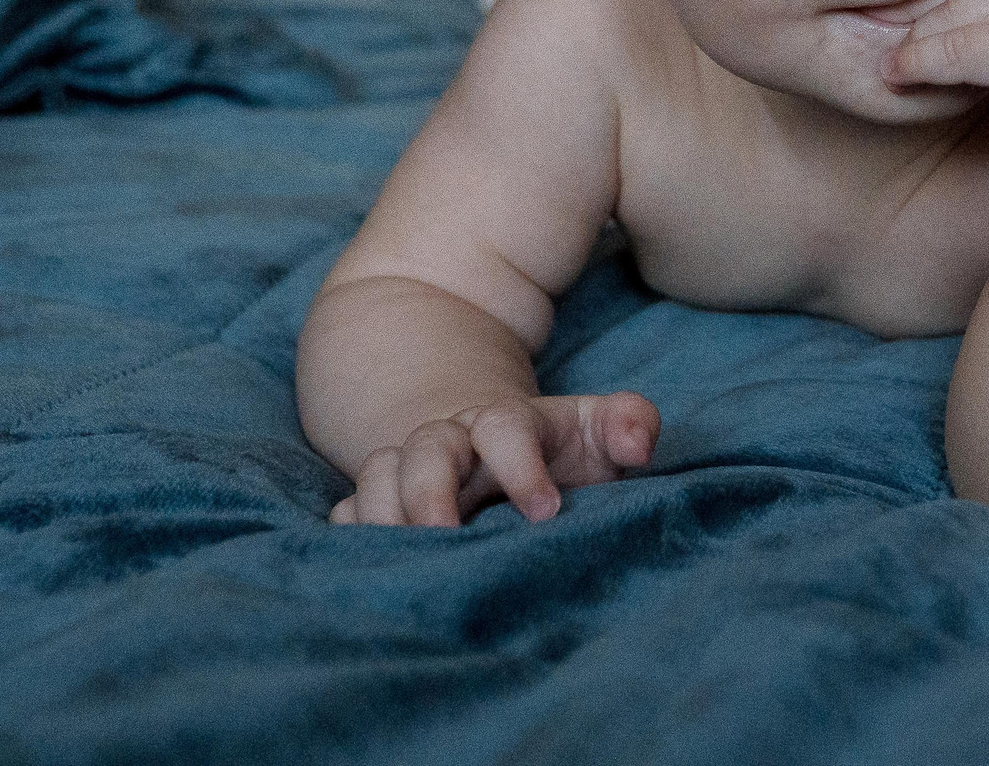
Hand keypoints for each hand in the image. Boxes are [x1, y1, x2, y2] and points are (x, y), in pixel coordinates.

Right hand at [329, 391, 658, 526]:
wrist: (491, 446)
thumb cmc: (557, 450)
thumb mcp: (597, 429)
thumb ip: (629, 423)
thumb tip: (639, 445)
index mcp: (505, 422)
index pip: (505, 427)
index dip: (522, 466)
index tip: (547, 512)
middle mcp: (450, 441)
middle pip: (426, 449)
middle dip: (430, 490)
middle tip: (447, 535)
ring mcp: (409, 471)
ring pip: (377, 476)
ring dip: (384, 515)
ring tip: (405, 559)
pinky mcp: (381, 504)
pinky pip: (349, 513)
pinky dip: (354, 536)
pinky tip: (370, 568)